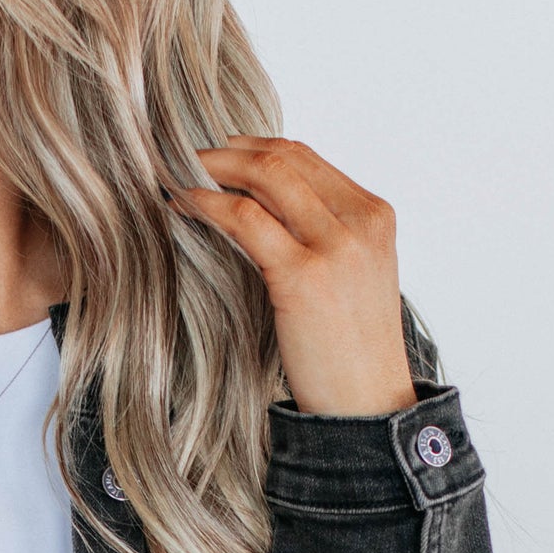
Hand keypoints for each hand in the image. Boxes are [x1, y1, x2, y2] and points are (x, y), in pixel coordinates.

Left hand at [176, 138, 413, 416]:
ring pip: (265, 178)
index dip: (255, 148)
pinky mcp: (303, 276)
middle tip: (186, 158)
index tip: (219, 154)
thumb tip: (261, 206)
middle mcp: (360, 222)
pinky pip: (244, 219)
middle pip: (284, 159)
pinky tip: (184, 206)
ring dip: (212, 170)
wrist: (368, 403)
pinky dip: (207, 204)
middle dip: (228, 152)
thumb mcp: (350, 275)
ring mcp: (335, 246)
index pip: (306, 158)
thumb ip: (321, 234)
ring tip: (178, 177)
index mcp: (375, 215)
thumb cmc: (350, 350)